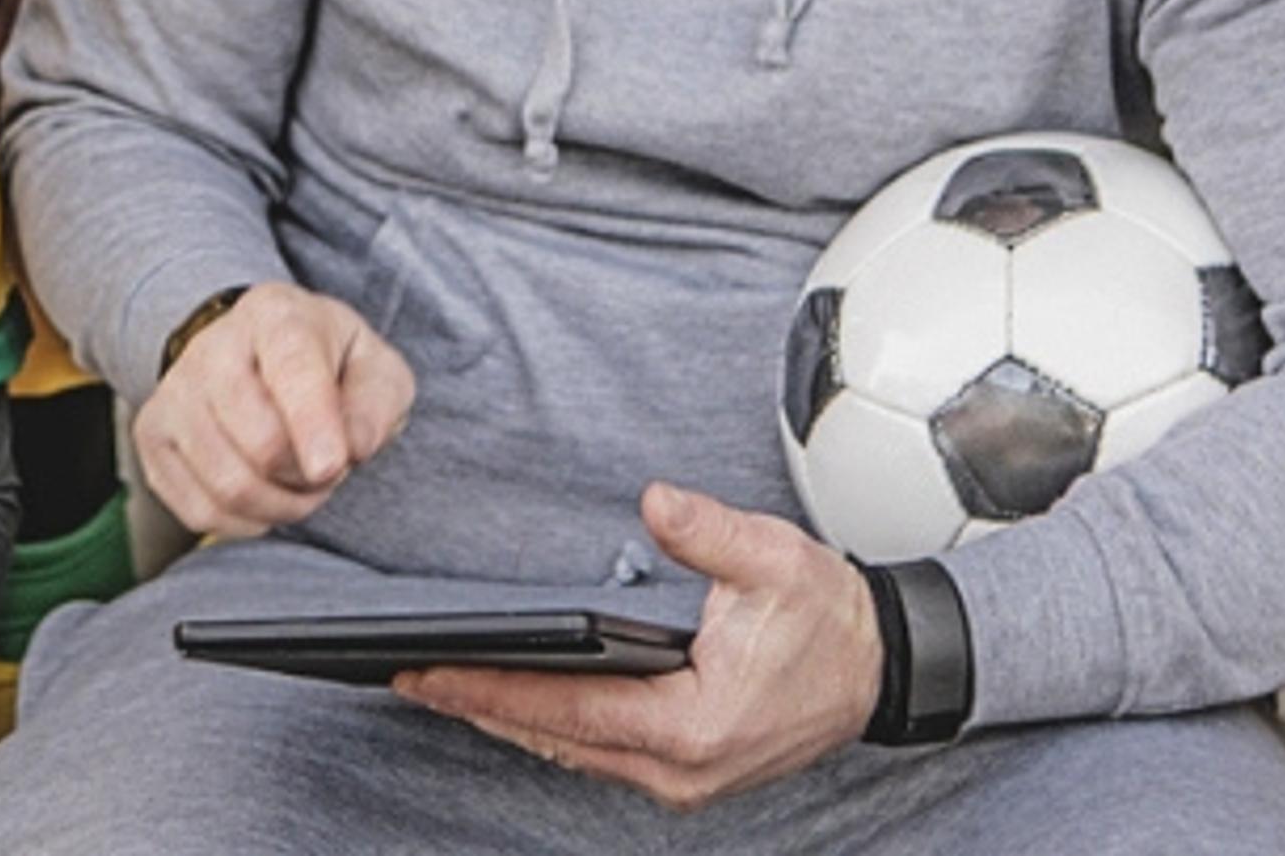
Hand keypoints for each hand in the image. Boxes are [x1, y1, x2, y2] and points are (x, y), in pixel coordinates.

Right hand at [131, 282, 415, 537]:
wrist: (258, 359)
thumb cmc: (327, 367)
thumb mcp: (376, 369)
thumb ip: (377, 404)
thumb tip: (352, 447)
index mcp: (275, 315)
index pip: (292, 370)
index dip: (312, 424)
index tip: (331, 467)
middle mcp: (211, 347)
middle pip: (260, 443)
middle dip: (309, 476)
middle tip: (327, 468)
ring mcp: (173, 393)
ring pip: (228, 486)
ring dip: (280, 505)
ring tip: (298, 482)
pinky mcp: (152, 437)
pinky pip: (200, 511)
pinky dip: (245, 521)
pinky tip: (263, 493)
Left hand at [398, 483, 880, 812]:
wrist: (881, 670)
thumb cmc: (829, 621)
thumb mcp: (777, 561)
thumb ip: (711, 533)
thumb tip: (657, 503)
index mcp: (693, 724)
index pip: (567, 708)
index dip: (491, 689)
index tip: (427, 671)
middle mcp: (679, 769)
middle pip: (552, 739)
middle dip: (476, 706)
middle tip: (404, 675)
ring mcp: (679, 781)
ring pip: (568, 752)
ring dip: (504, 719)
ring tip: (436, 684)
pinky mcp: (680, 774)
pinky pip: (593, 752)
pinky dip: (544, 726)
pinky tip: (505, 699)